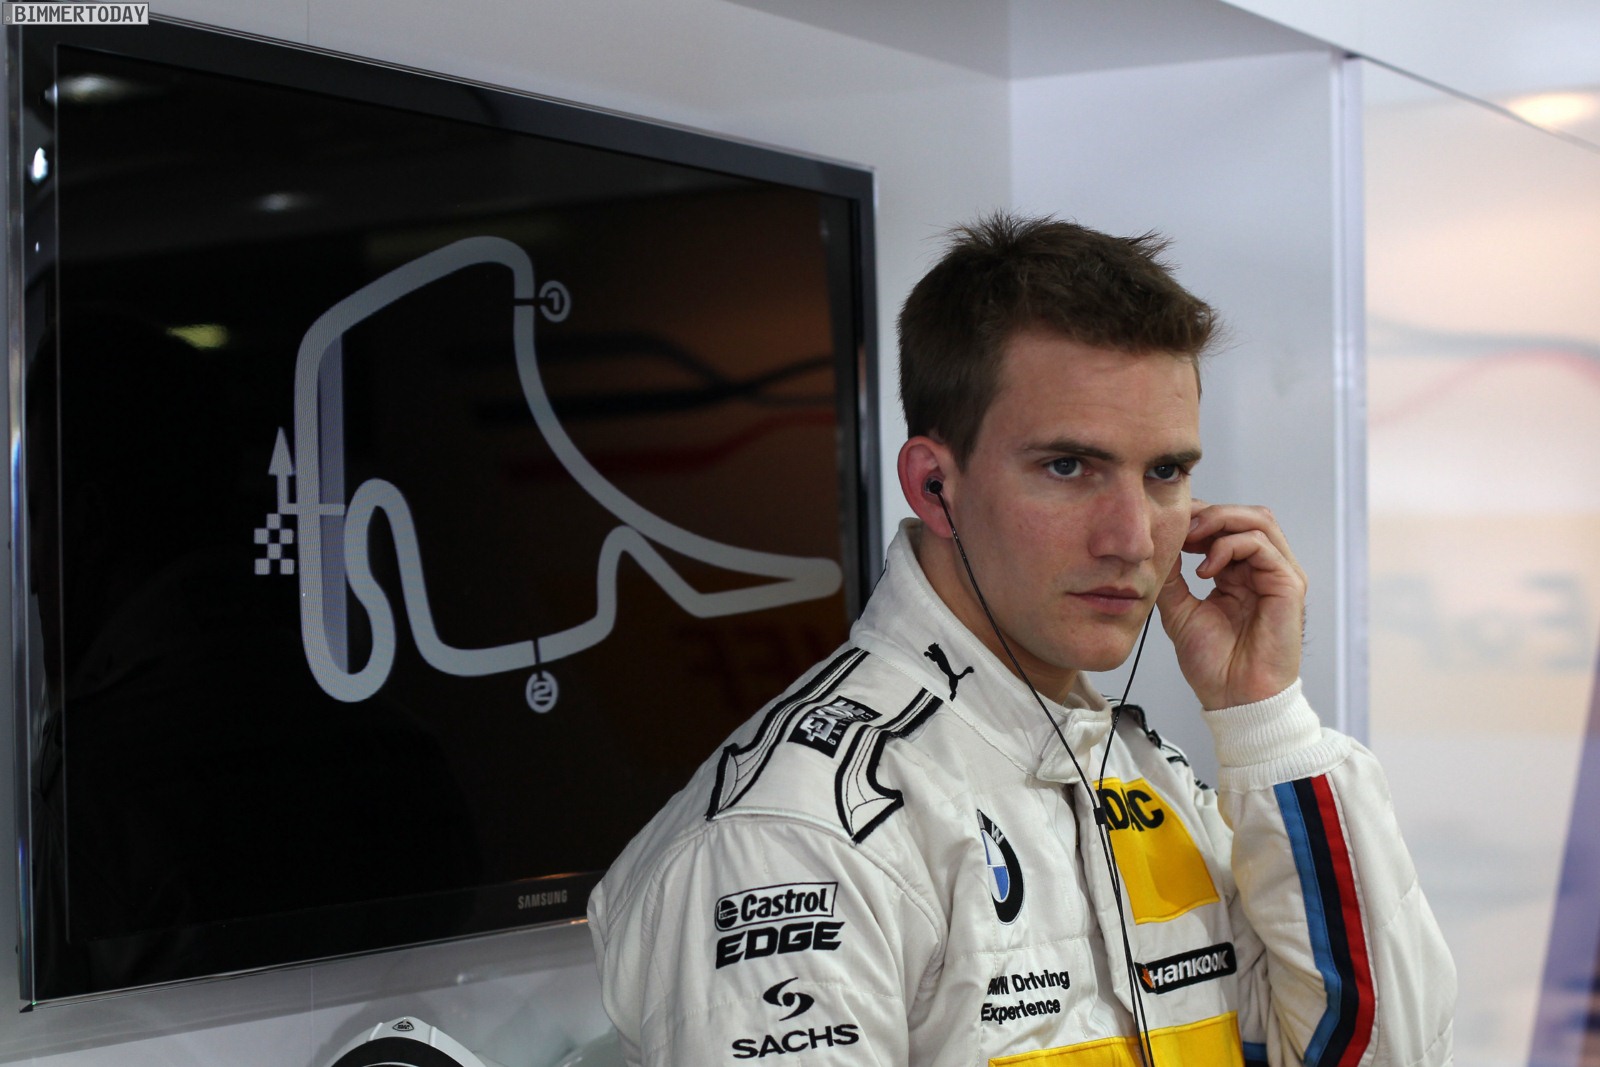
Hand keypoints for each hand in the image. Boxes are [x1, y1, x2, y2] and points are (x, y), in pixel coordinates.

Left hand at [1154, 501, 1305, 709]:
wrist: (1233, 698)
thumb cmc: (1213, 663)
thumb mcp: (1179, 609)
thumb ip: (1172, 576)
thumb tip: (1160, 543)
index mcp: (1238, 574)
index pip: (1227, 526)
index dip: (1199, 517)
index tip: (1170, 525)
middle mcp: (1262, 570)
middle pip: (1246, 516)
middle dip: (1210, 513)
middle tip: (1181, 527)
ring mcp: (1279, 575)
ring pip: (1258, 521)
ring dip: (1220, 522)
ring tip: (1192, 540)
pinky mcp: (1289, 585)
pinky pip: (1263, 545)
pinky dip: (1230, 546)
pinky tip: (1206, 568)